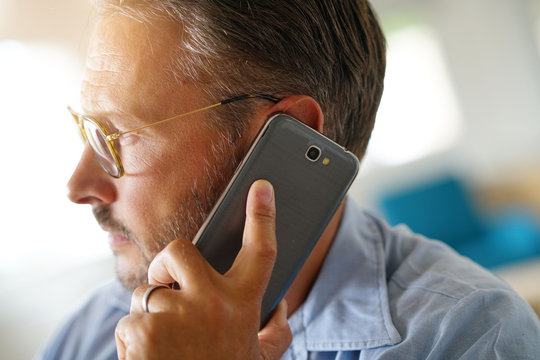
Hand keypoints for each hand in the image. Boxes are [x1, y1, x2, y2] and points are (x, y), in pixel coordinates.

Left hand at [115, 180, 291, 359]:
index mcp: (243, 304)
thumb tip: (281, 308)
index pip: (261, 250)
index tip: (261, 186)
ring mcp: (175, 314)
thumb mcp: (257, 359)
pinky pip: (128, 321)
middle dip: (167, 266)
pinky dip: (134, 341)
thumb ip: (273, 333)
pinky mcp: (143, 331)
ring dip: (150, 316)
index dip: (262, 215)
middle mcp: (212, 303)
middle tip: (169, 286)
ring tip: (165, 346)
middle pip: (179, 251)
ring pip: (146, 293)